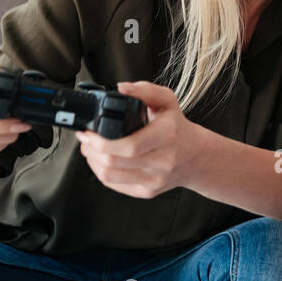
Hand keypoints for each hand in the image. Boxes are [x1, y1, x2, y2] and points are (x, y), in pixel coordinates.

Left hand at [74, 81, 202, 198]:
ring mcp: (154, 180)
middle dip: (90, 150)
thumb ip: (145, 90)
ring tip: (90, 149)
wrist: (196, 157)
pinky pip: (115, 185)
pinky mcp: (148, 192)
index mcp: (166, 136)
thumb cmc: (177, 128)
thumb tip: (121, 89)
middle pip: (114, 163)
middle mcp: (162, 161)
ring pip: (110, 177)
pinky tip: (100, 161)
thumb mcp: (167, 101)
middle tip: (84, 139)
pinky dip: (101, 172)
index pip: (129, 146)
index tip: (88, 132)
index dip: (101, 141)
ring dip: (92, 162)